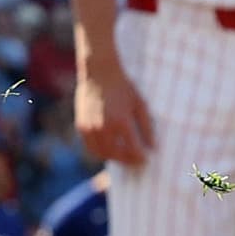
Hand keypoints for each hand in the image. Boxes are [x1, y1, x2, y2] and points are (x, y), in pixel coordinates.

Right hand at [77, 47, 156, 170]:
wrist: (99, 73)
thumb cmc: (123, 87)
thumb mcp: (140, 104)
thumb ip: (147, 127)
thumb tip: (153, 147)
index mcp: (121, 121)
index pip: (133, 149)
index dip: (141, 158)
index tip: (146, 160)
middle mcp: (104, 127)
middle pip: (117, 154)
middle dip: (128, 160)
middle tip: (136, 162)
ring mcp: (90, 128)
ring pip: (102, 154)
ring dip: (114, 158)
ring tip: (124, 157)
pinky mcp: (81, 126)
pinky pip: (90, 147)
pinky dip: (100, 152)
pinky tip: (110, 150)